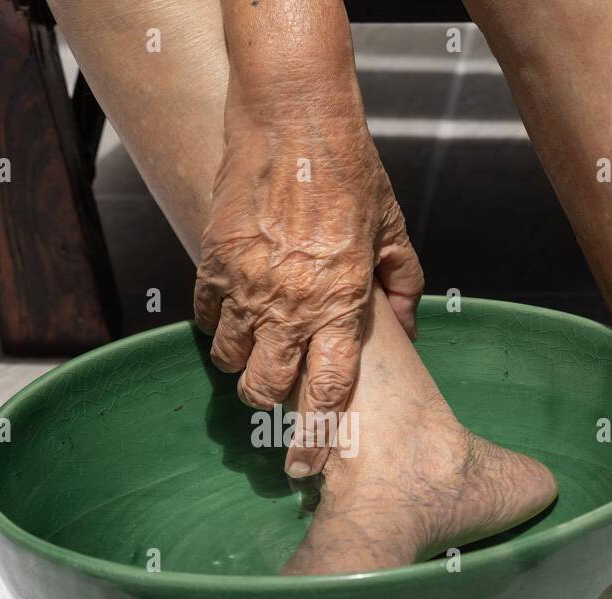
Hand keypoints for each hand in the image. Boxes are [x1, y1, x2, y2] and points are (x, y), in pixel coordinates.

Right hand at [193, 105, 422, 477]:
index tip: (303, 467)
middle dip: (267, 402)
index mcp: (340, 304)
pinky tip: (230, 312)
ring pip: (228, 359)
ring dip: (240, 363)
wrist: (292, 119)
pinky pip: (203, 317)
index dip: (314, 438)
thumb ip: (403, 287)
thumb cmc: (350, 172)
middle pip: (264, 389)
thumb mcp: (392, 231)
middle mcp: (290, 305)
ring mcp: (245, 287)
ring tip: (254, 347)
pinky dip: (213, 325)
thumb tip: (408, 332)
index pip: (326, 393)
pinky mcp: (213, 264)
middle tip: (274, 393)